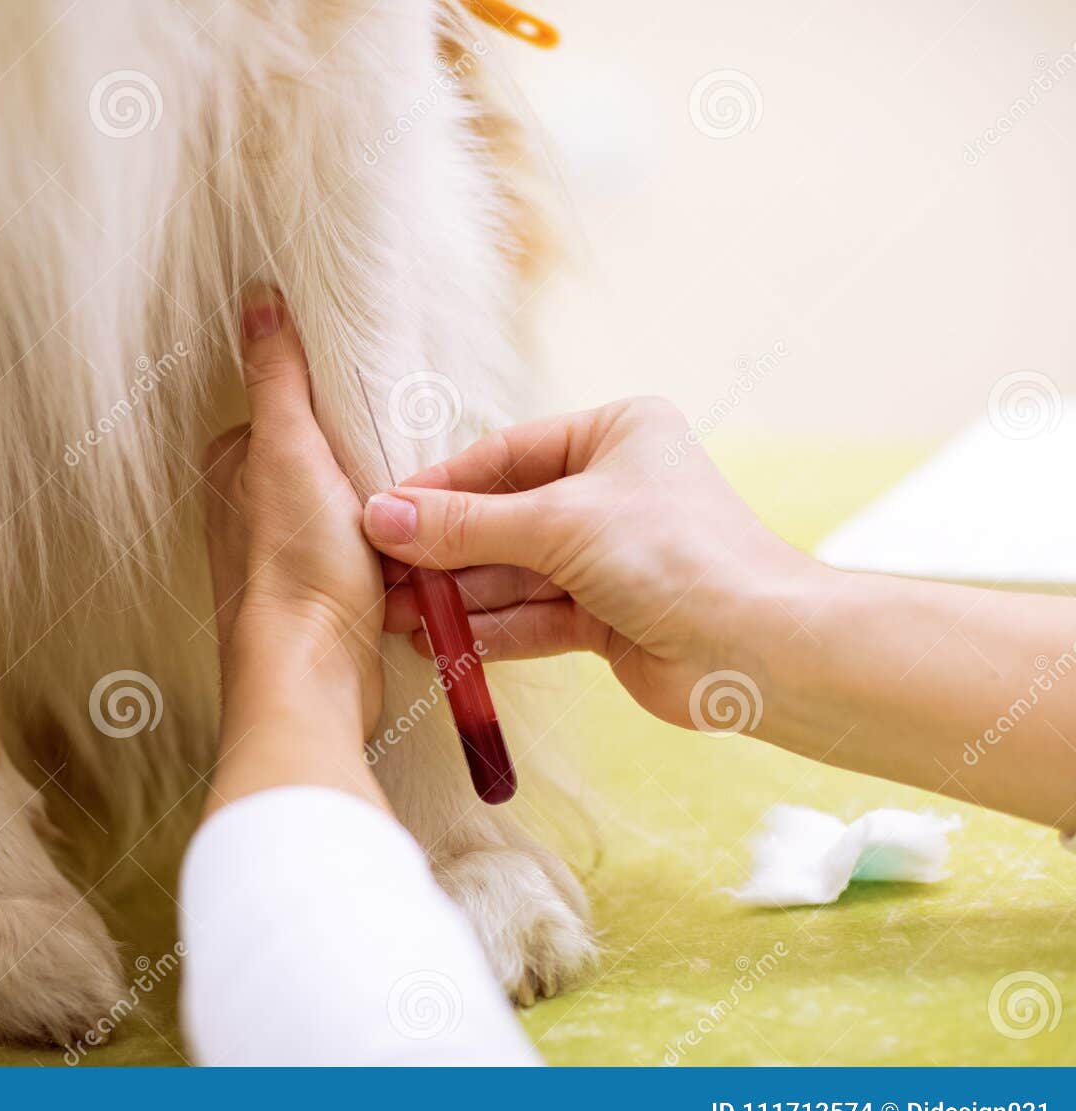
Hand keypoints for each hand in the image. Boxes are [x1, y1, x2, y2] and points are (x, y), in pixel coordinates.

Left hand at [202, 288, 384, 736]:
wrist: (313, 674)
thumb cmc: (294, 567)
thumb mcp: (288, 449)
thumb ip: (277, 376)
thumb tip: (258, 299)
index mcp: (232, 466)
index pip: (292, 404)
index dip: (335, 401)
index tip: (373, 403)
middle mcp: (248, 509)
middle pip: (325, 454)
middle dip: (365, 454)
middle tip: (402, 459)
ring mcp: (286, 553)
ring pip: (350, 503)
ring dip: (384, 502)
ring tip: (411, 506)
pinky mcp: (323, 593)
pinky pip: (366, 549)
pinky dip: (389, 545)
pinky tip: (410, 550)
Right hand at [364, 397, 813, 731]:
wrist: (759, 650)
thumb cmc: (676, 555)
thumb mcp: (558, 523)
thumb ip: (465, 525)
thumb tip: (381, 516)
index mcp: (613, 435)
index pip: (502, 457)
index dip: (438, 490)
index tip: (378, 516)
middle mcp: (610, 489)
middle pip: (502, 518)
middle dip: (441, 551)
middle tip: (376, 574)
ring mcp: (608, 555)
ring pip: (513, 571)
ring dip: (457, 595)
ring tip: (393, 614)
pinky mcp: (606, 616)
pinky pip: (532, 615)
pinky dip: (488, 628)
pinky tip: (438, 641)